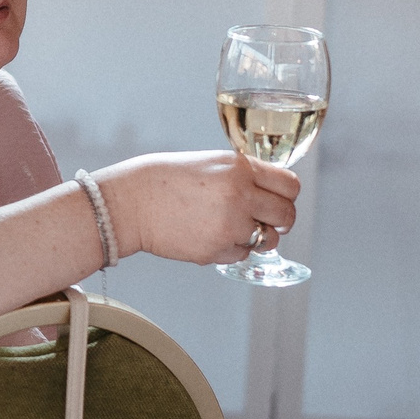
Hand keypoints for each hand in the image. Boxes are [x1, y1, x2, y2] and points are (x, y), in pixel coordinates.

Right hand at [94, 151, 298, 265]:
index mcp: (239, 168)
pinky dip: (230, 249)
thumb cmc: (162, 180)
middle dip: (280, 221)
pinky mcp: (217, 249)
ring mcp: (230, 225)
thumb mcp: (209, 164)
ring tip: (231, 228)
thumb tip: (270, 194)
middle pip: (286, 215)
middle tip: (265, 221)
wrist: (129, 203)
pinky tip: (208, 235)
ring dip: (256, 237)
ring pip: (268, 240)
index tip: (278, 201)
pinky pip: (242, 254)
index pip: (290, 185)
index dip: (286, 195)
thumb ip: (242, 175)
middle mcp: (240, 195)